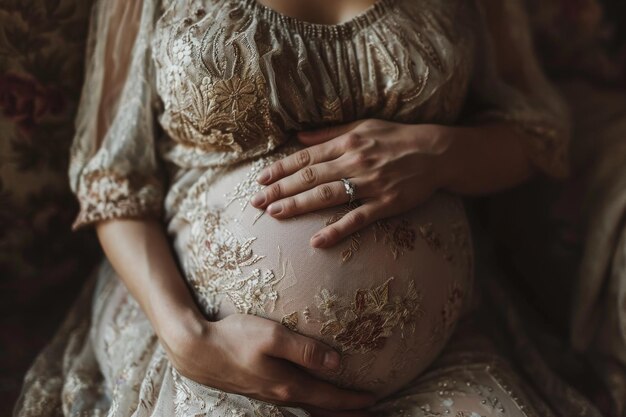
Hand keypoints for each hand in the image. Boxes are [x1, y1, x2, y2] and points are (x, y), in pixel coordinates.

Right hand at [160, 312, 375, 413]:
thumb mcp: (273, 336)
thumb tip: (336, 363)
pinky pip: (293, 404)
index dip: (352, 400)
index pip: (329, 397)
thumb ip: (305, 349)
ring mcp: (268, 395)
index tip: (374, 399)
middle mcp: (281, 395)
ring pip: (307, 410)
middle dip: (345, 414)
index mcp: (289, 384)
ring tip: (344, 412)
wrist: (197, 350)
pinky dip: (310, 406)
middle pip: (321, 411)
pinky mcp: (258, 390)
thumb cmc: (235, 337)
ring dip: (328, 412)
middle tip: (368, 415)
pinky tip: (309, 400)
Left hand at [250, 119, 453, 247]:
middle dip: (280, 189)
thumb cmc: (397, 138)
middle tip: (256, 202)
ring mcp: (370, 184)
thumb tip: (298, 137)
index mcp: (348, 142)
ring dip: (298, 205)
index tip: (261, 179)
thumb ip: (329, 133)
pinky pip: (357, 219)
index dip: (281, 168)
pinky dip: (337, 230)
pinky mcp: (386, 204)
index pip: (306, 157)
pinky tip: (317, 242)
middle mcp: (355, 161)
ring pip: (327, 196)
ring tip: (275, 214)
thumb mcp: (363, 126)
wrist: (437, 152)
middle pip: (310, 177)